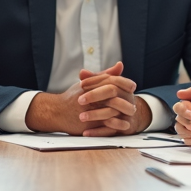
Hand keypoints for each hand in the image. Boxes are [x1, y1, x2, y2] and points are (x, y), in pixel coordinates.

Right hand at [25, 62, 145, 134]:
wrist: (56, 112)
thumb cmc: (73, 96)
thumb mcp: (87, 83)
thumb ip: (105, 75)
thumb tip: (120, 65)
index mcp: (89, 85)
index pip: (110, 81)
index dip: (123, 83)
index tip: (132, 86)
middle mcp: (88, 97)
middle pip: (112, 96)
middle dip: (125, 99)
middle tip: (134, 100)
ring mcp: (87, 111)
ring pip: (110, 111)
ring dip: (122, 112)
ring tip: (131, 112)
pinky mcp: (87, 124)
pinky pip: (105, 125)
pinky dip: (116, 124)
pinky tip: (124, 123)